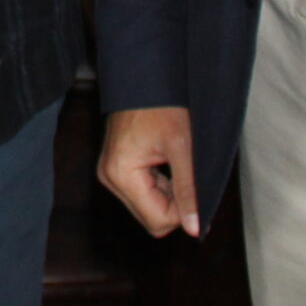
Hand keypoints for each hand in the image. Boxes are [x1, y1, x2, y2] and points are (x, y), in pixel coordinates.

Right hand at [99, 106, 200, 237]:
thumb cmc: (163, 105)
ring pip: (148, 208)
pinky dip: (161, 185)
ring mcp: (110, 173)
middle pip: (151, 218)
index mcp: (120, 174)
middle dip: (175, 203)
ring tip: (176, 163)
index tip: (195, 185)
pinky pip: (143, 194)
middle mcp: (109, 178)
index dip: (183, 210)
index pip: (158, 220)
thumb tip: (194, 228)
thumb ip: (188, 190)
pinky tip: (167, 162)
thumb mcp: (182, 147)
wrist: (144, 77)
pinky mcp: (116, 168)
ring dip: (169, 194)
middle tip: (188, 173)